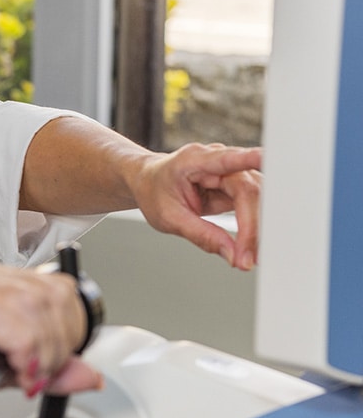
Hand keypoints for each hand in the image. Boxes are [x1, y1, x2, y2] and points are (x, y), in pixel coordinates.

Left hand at [130, 143, 261, 270]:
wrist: (148, 182)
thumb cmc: (155, 191)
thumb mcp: (169, 217)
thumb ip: (200, 235)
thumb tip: (231, 254)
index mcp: (195, 160)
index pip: (228, 160)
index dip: (251, 159)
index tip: (269, 160)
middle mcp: (218, 162)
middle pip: (249, 190)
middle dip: (251, 227)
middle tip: (247, 258)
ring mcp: (230, 173)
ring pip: (258, 199)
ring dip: (256, 229)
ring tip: (249, 257)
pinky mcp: (236, 186)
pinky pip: (254, 206)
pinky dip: (253, 227)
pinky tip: (251, 247)